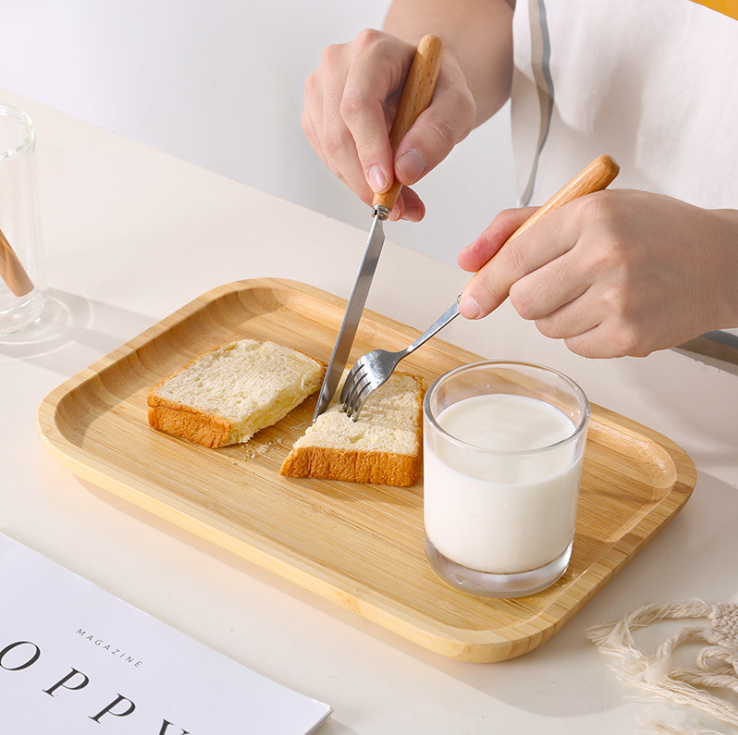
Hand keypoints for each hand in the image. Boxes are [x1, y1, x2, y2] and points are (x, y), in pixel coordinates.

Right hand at [302, 28, 475, 220]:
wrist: (418, 79)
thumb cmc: (435, 87)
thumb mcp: (457, 106)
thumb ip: (438, 134)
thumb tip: (405, 171)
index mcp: (372, 50)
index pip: (359, 106)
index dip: (369, 151)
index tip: (385, 185)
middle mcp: (338, 64)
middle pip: (338, 135)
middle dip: (366, 181)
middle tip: (399, 208)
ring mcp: (320, 90)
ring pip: (330, 153)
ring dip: (362, 186)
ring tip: (400, 200)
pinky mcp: (316, 116)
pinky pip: (329, 159)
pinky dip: (355, 181)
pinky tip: (382, 183)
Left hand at [458, 190, 737, 357]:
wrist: (720, 261)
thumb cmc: (651, 231)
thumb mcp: (587, 210)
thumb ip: (519, 228)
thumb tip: (469, 260)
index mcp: (590, 215)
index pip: (515, 257)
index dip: (485, 285)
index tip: (468, 303)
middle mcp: (605, 255)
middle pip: (524, 301)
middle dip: (530, 298)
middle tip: (557, 283)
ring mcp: (620, 299)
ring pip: (546, 327)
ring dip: (558, 315)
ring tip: (595, 293)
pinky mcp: (630, 336)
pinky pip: (574, 347)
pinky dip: (583, 334)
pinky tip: (611, 311)